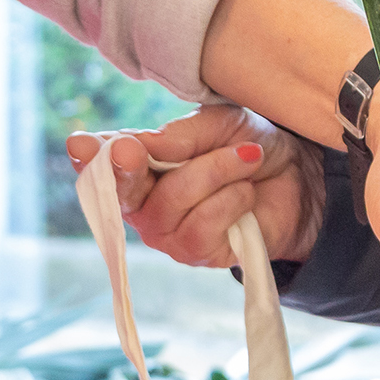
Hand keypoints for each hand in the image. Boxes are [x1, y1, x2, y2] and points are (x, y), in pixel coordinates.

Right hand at [64, 105, 323, 266]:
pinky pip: (202, 226)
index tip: (79, 145)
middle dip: (126, 171)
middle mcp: (145, 202)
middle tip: (131, 152)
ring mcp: (168, 233)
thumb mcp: (217, 125)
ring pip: (172, 203)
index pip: (101, 162)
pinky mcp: (197, 254)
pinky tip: (246, 192)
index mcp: (139, 164)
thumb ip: (177, 136)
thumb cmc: (249, 146)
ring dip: (215, 172)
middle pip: (123, 192)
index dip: (89, 157)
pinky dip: (231, 200)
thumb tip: (136, 146)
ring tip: (248, 157)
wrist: (300, 178)